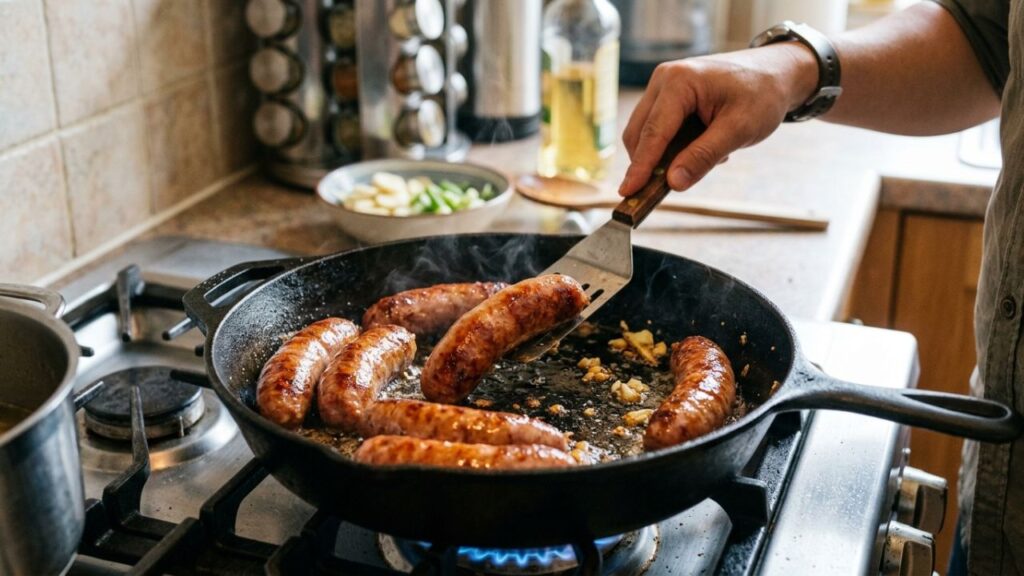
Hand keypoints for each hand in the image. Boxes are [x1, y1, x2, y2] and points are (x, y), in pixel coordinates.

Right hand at [619, 44, 817, 195]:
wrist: (777, 73)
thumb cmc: (762, 95)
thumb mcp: (739, 129)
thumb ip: (704, 156)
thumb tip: (673, 183)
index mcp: (679, 82)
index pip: (653, 132)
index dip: (641, 166)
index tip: (628, 192)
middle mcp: (664, 79)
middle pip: (639, 133)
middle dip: (649, 163)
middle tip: (666, 190)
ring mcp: (663, 85)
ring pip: (644, 132)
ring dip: (663, 154)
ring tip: (706, 155)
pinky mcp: (667, 95)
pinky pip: (657, 128)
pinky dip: (671, 145)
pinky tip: (701, 145)